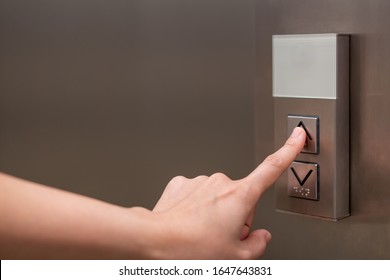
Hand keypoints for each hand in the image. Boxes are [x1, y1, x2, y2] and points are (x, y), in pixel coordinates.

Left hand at [149, 127, 305, 258]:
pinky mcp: (182, 183)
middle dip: (236, 216)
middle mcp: (221, 182)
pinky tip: (188, 222)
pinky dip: (196, 208)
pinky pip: (198, 195)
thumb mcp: (236, 256)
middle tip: (221, 236)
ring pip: (218, 198)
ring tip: (200, 232)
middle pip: (241, 198)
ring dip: (215, 213)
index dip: (289, 150)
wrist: (154, 241)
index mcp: (240, 196)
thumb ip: (257, 245)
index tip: (298, 135)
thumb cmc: (192, 249)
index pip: (272, 168)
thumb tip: (261, 236)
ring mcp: (200, 181)